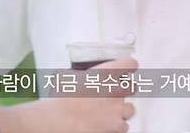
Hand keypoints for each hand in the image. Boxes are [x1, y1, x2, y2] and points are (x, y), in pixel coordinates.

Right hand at [0, 57, 136, 132]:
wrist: (57, 121)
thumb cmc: (58, 100)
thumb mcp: (68, 78)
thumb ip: (83, 76)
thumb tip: (82, 78)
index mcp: (104, 73)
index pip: (129, 63)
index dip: (129, 66)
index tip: (128, 68)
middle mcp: (115, 90)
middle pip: (133, 87)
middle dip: (125, 91)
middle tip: (113, 95)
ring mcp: (118, 109)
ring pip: (129, 110)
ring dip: (120, 111)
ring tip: (106, 114)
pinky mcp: (117, 127)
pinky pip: (123, 127)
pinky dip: (115, 127)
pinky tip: (104, 125)